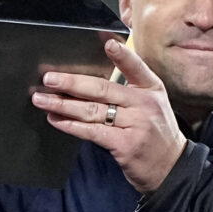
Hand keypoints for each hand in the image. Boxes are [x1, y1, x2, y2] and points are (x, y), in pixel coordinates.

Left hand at [31, 39, 186, 193]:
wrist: (170, 168)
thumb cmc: (154, 134)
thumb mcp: (151, 105)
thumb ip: (126, 92)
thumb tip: (83, 84)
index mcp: (151, 89)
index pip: (135, 67)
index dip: (121, 55)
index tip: (107, 43)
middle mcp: (145, 104)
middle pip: (102, 89)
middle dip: (71, 83)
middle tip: (48, 79)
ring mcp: (136, 125)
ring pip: (93, 110)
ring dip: (63, 105)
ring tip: (42, 100)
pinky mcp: (126, 145)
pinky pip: (92, 132)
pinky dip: (71, 126)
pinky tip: (56, 120)